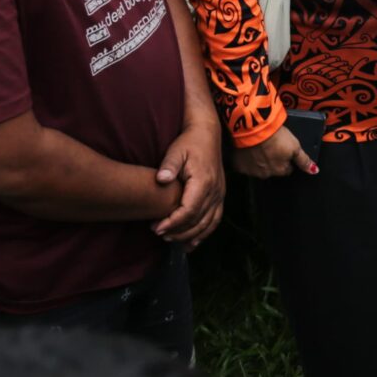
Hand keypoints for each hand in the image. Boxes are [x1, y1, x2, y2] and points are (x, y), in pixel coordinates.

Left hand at [154, 120, 225, 247]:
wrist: (207, 134)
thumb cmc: (189, 142)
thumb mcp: (175, 151)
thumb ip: (168, 166)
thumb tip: (161, 180)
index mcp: (204, 181)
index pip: (189, 210)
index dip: (173, 222)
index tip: (156, 228)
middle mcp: (215, 191)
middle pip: (198, 220)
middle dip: (178, 231)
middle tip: (158, 233)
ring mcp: (220, 194)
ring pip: (208, 223)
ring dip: (190, 235)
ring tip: (171, 239)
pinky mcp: (220, 196)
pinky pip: (215, 219)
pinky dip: (204, 233)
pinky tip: (192, 243)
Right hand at [229, 122, 317, 179]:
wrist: (254, 128)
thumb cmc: (276, 136)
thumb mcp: (295, 146)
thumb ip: (304, 160)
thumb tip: (314, 171)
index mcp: (280, 170)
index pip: (287, 169)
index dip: (286, 159)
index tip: (283, 150)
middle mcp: (266, 174)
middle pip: (272, 169)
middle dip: (272, 160)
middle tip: (271, 146)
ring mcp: (251, 171)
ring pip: (257, 168)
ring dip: (259, 160)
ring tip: (259, 146)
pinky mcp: (238, 165)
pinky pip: (243, 164)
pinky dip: (246, 158)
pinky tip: (248, 149)